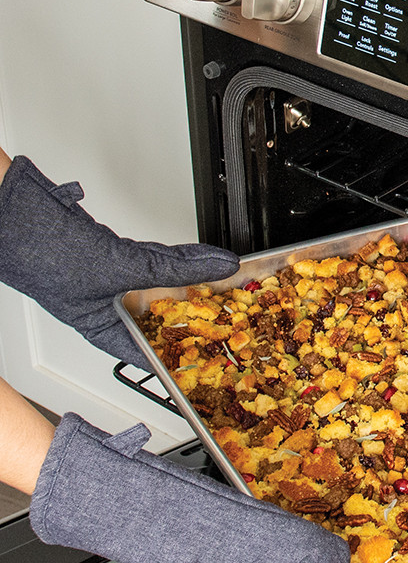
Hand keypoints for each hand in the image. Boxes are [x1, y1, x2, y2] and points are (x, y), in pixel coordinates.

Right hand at [0, 154, 238, 369]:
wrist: (11, 207)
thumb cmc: (39, 251)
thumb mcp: (119, 266)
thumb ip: (173, 268)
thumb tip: (219, 266)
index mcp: (99, 327)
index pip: (147, 352)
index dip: (180, 355)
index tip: (213, 355)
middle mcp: (103, 306)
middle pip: (159, 316)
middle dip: (195, 313)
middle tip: (230, 314)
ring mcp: (105, 277)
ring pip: (158, 284)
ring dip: (189, 279)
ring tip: (223, 280)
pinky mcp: (107, 250)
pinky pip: (149, 259)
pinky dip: (174, 257)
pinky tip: (199, 257)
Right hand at [31, 413, 349, 562]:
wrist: (166, 513)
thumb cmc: (223, 540)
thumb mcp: (294, 544)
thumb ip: (326, 555)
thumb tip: (341, 561)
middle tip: (360, 552)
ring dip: (309, 552)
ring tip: (329, 532)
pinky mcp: (230, 557)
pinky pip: (268, 553)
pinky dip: (285, 538)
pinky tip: (293, 519)